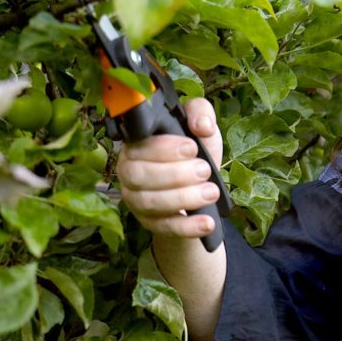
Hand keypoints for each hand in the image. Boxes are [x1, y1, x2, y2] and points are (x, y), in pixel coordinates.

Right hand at [116, 98, 223, 238]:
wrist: (200, 189)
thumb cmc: (196, 154)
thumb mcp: (202, 129)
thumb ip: (200, 113)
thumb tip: (202, 125)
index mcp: (138, 145)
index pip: (139, 146)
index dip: (164, 148)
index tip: (192, 148)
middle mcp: (130, 172)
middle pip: (139, 175)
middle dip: (175, 174)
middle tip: (204, 170)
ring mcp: (137, 199)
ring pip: (149, 202)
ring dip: (183, 198)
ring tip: (211, 192)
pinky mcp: (150, 223)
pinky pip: (163, 227)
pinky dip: (186, 226)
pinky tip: (207, 222)